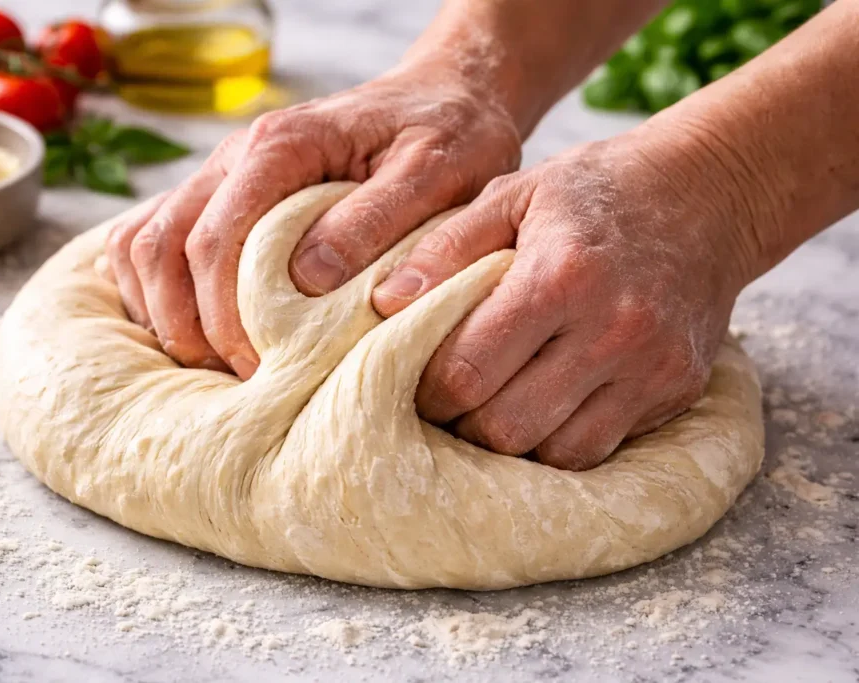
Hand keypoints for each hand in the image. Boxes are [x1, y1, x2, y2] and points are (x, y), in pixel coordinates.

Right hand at [106, 65, 522, 375]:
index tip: (261, 370)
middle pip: (161, 247)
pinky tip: (194, 328)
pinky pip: (152, 238)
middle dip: (186, 326)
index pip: (214, 241)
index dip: (225, 317)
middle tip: (236, 382)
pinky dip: (154, 289)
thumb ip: (374, 219)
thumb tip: (309, 279)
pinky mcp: (223, 193)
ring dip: (161, 310)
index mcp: (280, 146)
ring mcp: (221, 173)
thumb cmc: (447, 136)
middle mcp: (235, 155)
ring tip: (211, 364)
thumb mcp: (433, 172)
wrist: (445, 96)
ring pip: (143, 243)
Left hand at [373, 131, 758, 469]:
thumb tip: (385, 302)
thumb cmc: (595, 191)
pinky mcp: (678, 389)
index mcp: (558, 277)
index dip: (427, 391)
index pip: (466, 371)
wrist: (709, 195)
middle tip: (449, 402)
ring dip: (511, 441)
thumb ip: (447, 248)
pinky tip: (543, 406)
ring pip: (555, 452)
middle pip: (506, 426)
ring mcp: (650, 366)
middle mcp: (610, 330)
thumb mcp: (514, 195)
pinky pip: (601, 448)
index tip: (414, 381)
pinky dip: (560, 440)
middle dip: (462, 424)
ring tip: (493, 406)